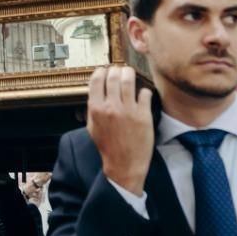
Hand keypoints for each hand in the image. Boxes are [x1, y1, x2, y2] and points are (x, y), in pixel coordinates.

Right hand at [86, 66, 154, 196]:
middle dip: (116, 70)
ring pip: (129, 79)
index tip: (105, 71)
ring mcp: (128, 110)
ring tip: (130, 74)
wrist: (124, 165)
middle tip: (119, 71)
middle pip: (113, 75)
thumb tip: (95, 91)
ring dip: (129, 73)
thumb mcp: (92, 128)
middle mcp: (111, 107)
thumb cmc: (108, 147)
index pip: (96, 79)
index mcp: (96, 109)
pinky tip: (142, 94)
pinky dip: (144, 91)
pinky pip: (144, 93)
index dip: (101, 72)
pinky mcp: (143, 115)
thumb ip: (92, 109)